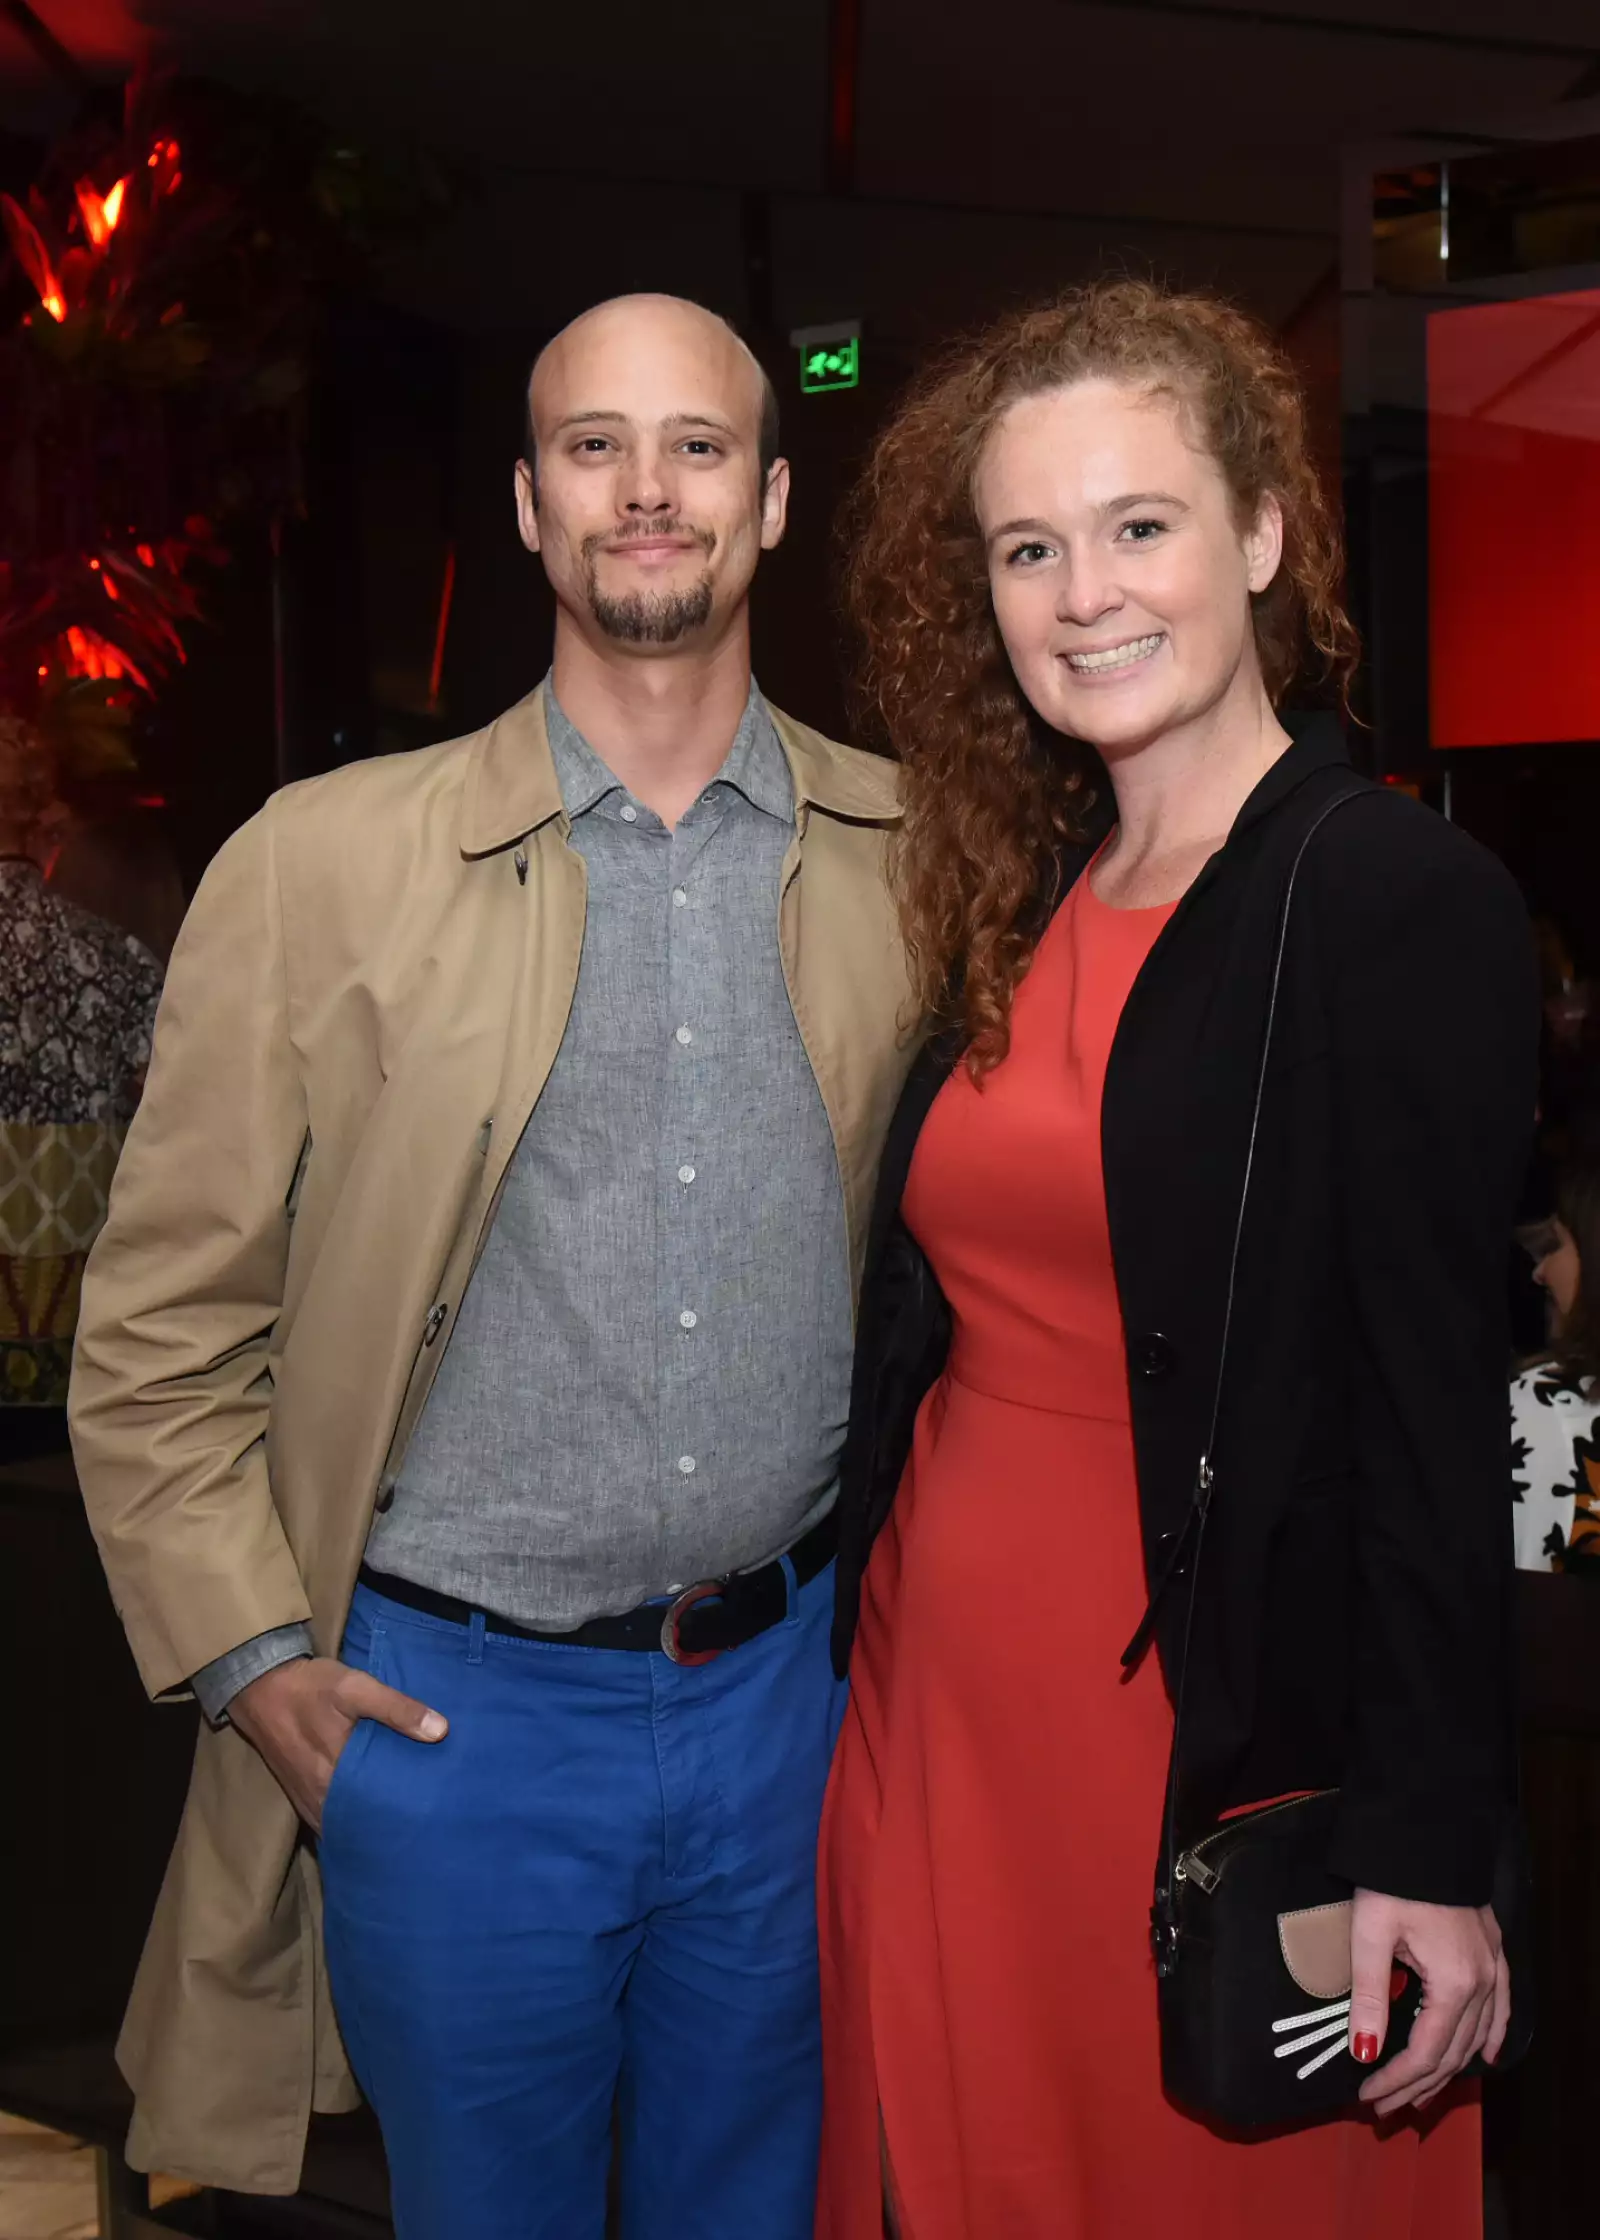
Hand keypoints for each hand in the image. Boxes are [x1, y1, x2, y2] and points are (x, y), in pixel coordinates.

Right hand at [229, 1655, 447, 1832]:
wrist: (258, 1685)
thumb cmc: (310, 1687)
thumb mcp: (355, 1687)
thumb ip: (396, 1709)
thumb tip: (441, 1731)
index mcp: (336, 1776)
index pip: (380, 1810)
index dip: (407, 1816)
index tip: (436, 1816)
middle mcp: (320, 1797)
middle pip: (363, 1823)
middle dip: (391, 1825)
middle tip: (426, 1823)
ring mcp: (307, 1799)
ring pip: (344, 1825)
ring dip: (368, 1826)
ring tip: (403, 1825)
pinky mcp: (298, 1793)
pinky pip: (327, 1819)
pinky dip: (347, 1822)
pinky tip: (368, 1818)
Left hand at [1349, 1887, 1508, 2116]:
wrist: (1424, 1830)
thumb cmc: (1391, 1880)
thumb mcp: (1370, 1936)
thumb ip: (1369, 1996)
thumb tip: (1363, 2052)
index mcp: (1453, 1984)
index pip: (1425, 2052)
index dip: (1395, 2080)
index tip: (1367, 2095)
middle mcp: (1482, 1983)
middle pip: (1451, 2052)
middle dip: (1416, 2085)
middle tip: (1383, 2106)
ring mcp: (1492, 1966)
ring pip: (1476, 2036)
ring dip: (1447, 2069)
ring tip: (1419, 2094)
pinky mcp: (1492, 1949)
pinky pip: (1502, 2005)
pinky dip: (1492, 2035)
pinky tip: (1485, 2055)